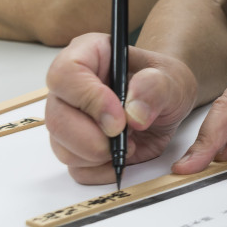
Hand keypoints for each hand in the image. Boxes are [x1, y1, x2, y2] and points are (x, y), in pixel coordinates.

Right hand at [45, 33, 200, 184]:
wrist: (167, 102)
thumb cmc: (162, 82)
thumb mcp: (170, 77)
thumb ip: (154, 87)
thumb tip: (134, 114)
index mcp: (87, 55)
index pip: (65, 75)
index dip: (89, 99)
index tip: (119, 119)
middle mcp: (69, 88)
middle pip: (57, 119)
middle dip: (93, 139)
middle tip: (126, 139)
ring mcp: (68, 119)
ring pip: (63, 148)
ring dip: (100, 155)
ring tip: (130, 141)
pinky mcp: (76, 147)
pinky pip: (77, 169)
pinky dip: (103, 171)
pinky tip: (124, 156)